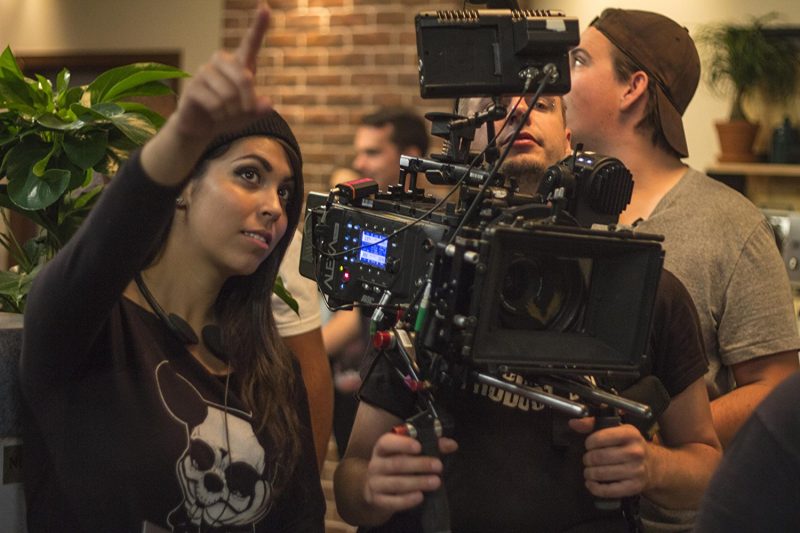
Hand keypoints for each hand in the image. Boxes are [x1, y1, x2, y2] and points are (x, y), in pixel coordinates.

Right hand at [170, 3, 272, 143]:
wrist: (202, 127)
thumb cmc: (229, 115)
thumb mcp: (250, 115)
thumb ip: (260, 109)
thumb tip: (267, 104)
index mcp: (239, 63)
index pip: (251, 42)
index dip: (259, 25)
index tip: (266, 7)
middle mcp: (222, 62)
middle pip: (244, 78)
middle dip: (249, 102)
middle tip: (247, 113)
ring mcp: (205, 72)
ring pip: (229, 95)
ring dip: (232, 112)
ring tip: (226, 113)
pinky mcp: (193, 86)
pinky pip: (215, 104)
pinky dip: (219, 116)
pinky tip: (214, 115)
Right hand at [363, 432, 457, 513]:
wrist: (377, 488)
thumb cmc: (399, 464)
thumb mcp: (410, 452)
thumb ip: (432, 445)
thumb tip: (452, 445)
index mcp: (382, 448)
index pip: (387, 442)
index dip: (402, 444)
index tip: (419, 447)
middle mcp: (376, 464)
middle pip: (396, 464)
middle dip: (419, 465)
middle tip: (439, 466)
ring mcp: (375, 483)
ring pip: (396, 483)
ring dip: (417, 482)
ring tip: (436, 482)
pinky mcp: (378, 500)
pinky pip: (392, 501)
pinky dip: (407, 500)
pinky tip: (420, 496)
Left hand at [569, 417, 648, 498]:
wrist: (654, 466)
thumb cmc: (630, 446)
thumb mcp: (616, 430)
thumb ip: (593, 424)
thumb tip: (574, 423)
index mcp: (630, 434)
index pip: (599, 438)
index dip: (589, 443)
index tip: (589, 445)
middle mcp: (635, 452)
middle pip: (598, 457)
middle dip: (587, 459)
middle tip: (588, 459)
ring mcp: (636, 471)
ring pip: (600, 473)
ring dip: (589, 473)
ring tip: (589, 470)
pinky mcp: (634, 487)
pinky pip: (607, 490)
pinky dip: (594, 488)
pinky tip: (592, 483)